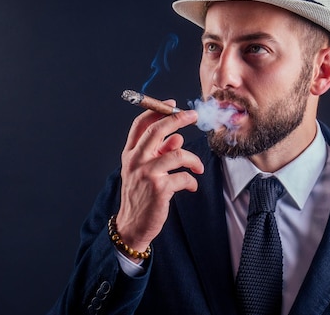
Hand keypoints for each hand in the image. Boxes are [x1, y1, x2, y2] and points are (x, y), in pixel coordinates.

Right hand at [115, 100, 202, 260]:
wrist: (132, 225)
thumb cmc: (141, 196)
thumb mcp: (145, 171)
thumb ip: (159, 153)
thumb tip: (177, 138)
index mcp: (130, 154)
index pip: (140, 125)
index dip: (156, 111)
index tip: (172, 104)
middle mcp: (136, 160)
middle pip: (158, 130)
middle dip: (178, 119)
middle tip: (193, 116)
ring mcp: (147, 173)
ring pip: (178, 153)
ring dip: (194, 160)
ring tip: (198, 168)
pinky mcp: (159, 188)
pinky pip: (184, 177)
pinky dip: (192, 181)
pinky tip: (192, 187)